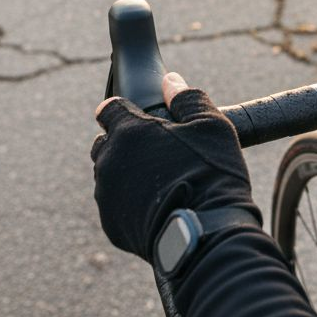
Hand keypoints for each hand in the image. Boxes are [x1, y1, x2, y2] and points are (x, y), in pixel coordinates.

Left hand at [91, 73, 259, 263]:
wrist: (206, 235)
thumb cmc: (211, 176)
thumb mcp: (212, 127)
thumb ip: (188, 98)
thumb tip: (171, 81)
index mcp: (130, 131)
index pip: (109, 109)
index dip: (124, 110)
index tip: (139, 116)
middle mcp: (109, 161)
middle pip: (105, 143)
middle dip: (123, 142)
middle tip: (156, 151)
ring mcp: (107, 195)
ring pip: (108, 175)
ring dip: (127, 173)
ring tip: (161, 181)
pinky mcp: (111, 224)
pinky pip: (116, 205)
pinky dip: (131, 202)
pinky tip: (159, 205)